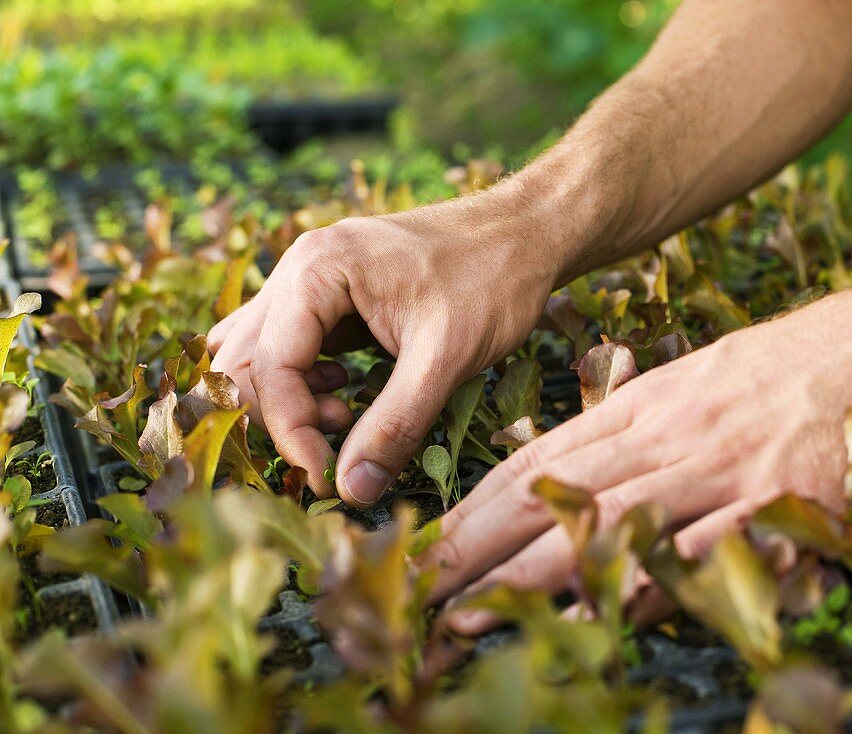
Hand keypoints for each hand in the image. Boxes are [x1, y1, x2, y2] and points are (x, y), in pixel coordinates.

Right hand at [209, 193, 559, 503]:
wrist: (527, 233)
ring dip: (292, 399)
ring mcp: (312, 278)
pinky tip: (347, 389)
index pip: (268, 368)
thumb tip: (352, 491)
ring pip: (262, 354)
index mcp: (317, 270)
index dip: (292, 432)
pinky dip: (305, 379)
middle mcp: (300, 267)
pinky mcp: (331, 294)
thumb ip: (395, 424)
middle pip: (247, 361)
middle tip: (339, 441)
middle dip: (285, 415)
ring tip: (348, 413)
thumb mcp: (446, 357)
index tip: (327, 479)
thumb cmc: (493, 279)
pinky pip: (290, 343)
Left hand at [420, 269, 851, 632]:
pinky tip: (595, 609)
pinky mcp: (782, 496)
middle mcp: (673, 431)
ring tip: (466, 612)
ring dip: (528, 574)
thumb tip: (597, 463)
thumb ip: (657, 419)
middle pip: (553, 494)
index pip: (544, 458)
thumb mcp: (717, 376)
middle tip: (417, 586)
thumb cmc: (815, 359)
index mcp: (655, 401)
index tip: (431, 539)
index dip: (480, 505)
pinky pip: (701, 544)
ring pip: (604, 520)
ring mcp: (724, 463)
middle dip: (477, 545)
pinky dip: (643, 576)